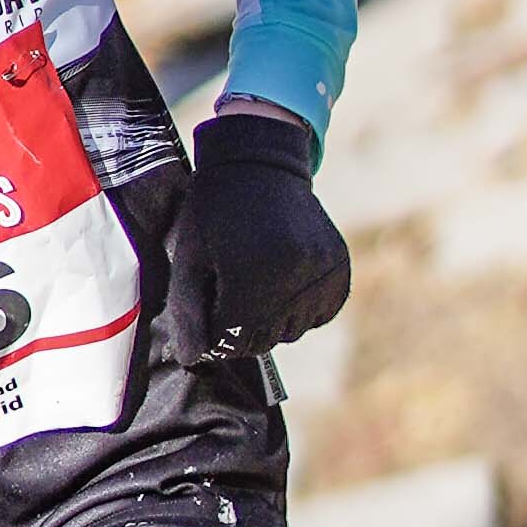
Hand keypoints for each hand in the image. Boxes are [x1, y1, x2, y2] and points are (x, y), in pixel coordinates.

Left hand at [191, 97, 350, 352]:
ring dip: (272, 319)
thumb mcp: (189, 259)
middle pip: (264, 340)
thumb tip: (192, 361)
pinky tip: (285, 280)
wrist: (261, 165)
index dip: (216, 332)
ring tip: (258, 279)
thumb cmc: (214, 213)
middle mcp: (292, 276)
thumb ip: (187, 313)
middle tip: (232, 289)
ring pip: (292, 331)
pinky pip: (320, 316)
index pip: (233, 341)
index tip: (211, 306)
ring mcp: (321, 272)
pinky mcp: (339, 269)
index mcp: (249, 274)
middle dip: (242, 326)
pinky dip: (302, 309)